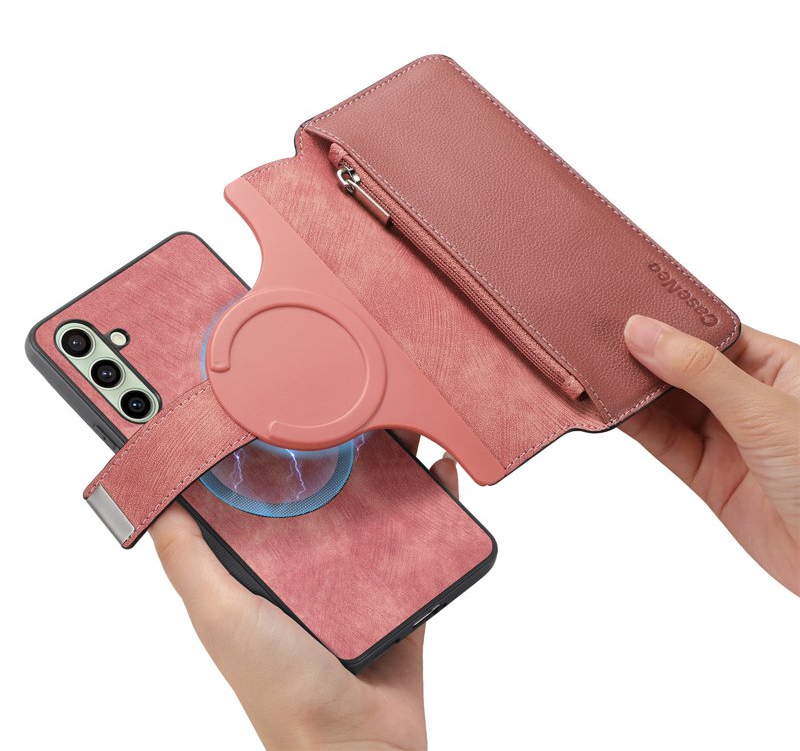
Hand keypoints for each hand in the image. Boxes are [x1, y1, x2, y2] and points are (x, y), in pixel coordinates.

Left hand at [149, 433, 456, 750]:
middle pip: (332, 491)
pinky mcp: (401, 589)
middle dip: (345, 448)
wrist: (358, 743)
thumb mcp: (220, 614)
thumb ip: (188, 559)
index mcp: (269, 565)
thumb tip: (158, 499)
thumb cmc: (282, 687)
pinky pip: (422, 536)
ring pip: (380, 505)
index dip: (275, 453)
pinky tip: (439, 472)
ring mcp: (360, 574)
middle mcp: (313, 564)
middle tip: (357, 404)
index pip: (269, 494)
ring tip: (402, 422)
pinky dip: (434, 503)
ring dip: (393, 466)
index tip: (285, 411)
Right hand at [622, 316, 799, 593]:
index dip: (670, 322)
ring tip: (594, 373)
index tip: (627, 312)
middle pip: (682, 368)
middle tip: (598, 342)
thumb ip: (700, 371)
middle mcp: (749, 398)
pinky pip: (663, 442)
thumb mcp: (764, 411)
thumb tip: (644, 332)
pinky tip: (611, 409)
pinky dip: (635, 427)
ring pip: (667, 405)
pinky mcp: (708, 475)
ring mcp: (727, 437)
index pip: (712, 334)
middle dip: (643, 357)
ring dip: (633, 393)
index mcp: (778, 368)